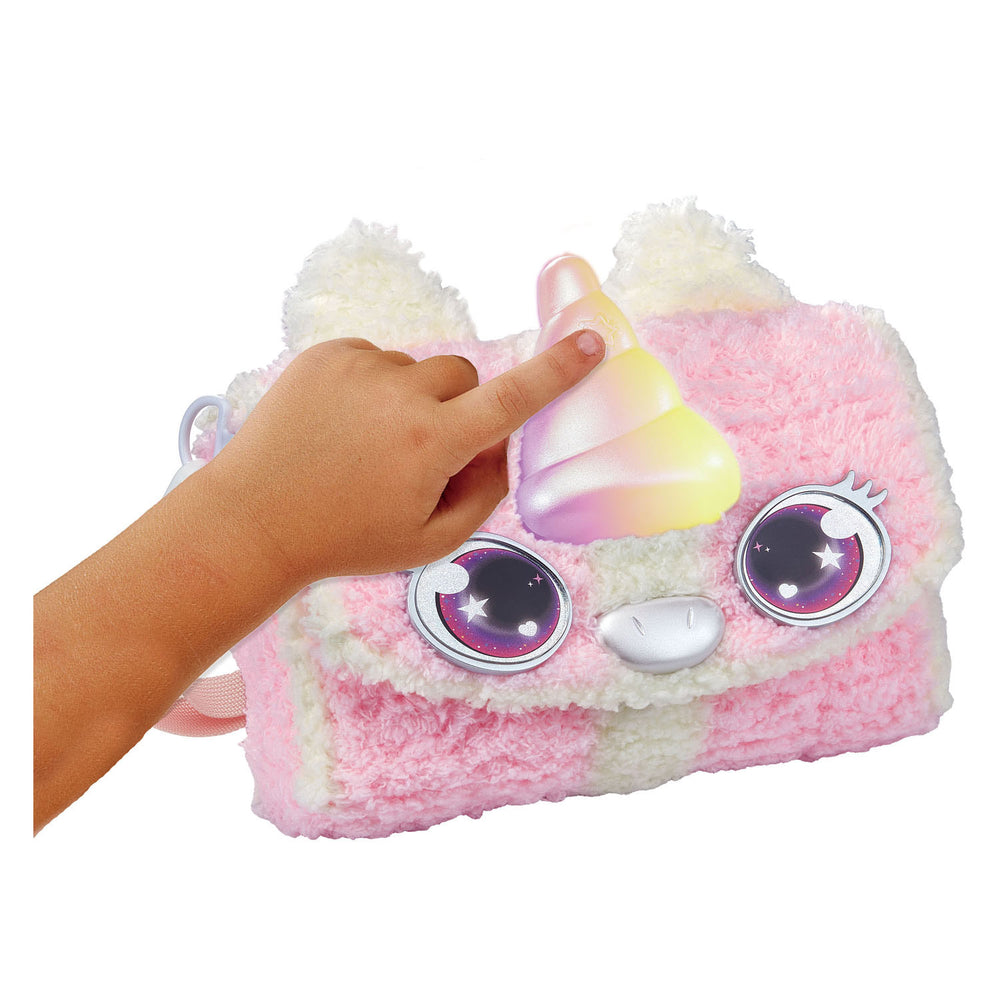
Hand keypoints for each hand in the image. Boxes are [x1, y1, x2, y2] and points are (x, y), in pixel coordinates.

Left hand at [201, 328, 605, 585]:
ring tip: (367, 445)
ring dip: (411, 399)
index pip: (513, 399)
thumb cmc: (344, 539)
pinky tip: (343, 427)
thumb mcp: (430, 541)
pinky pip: (376, 360)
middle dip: (459, 408)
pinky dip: (373, 387)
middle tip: (423, 451)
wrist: (254, 520)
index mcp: (432, 444)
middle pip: (465, 377)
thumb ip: (485, 493)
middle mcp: (399, 396)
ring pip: (418, 369)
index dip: (558, 371)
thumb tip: (501, 445)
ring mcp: (358, 369)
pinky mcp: (326, 355)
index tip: (591, 343)